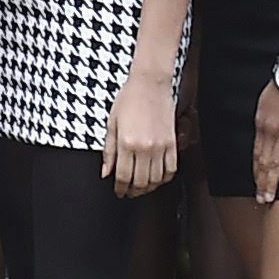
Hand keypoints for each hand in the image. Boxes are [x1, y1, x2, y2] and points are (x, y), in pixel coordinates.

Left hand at [103, 69, 176, 196]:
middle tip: (128, 193)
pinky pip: (171, 168)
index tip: (118, 192)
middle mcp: (144, 148)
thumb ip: (108, 151)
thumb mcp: (111, 124)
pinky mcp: (173, 143)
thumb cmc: (127, 100)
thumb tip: (105, 173)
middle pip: (140, 181)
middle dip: (133, 192)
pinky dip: (164, 178)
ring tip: (141, 188)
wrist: (149, 85)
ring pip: (157, 179)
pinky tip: (157, 178)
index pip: (123, 176)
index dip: (120, 188)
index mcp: (126, 143)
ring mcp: (161, 146)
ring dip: (148, 187)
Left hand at [251, 81, 278, 205]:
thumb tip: (263, 134)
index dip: (255, 172)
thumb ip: (264, 121)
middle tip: (260, 199)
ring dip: (271, 181)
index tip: (254, 185)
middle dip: (261, 183)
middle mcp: (269, 131)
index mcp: (260, 126)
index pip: (256, 154)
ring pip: (275, 162)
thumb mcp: (265, 105)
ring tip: (270, 196)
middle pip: (263, 162)